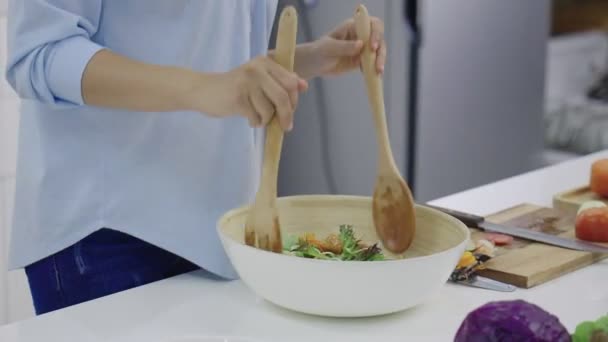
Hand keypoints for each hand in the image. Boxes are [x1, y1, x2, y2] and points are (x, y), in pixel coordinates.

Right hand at [188, 56, 307, 130]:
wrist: (203, 90)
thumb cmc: (234, 87)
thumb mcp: (259, 80)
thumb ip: (280, 82)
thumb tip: (304, 85)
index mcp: (265, 63)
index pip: (291, 83)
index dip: (294, 100)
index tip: (291, 112)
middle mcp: (257, 70)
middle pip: (283, 97)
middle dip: (286, 115)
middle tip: (285, 126)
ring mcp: (247, 83)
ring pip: (269, 110)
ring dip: (266, 119)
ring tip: (256, 116)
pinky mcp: (238, 98)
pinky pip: (256, 117)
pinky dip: (254, 122)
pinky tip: (247, 117)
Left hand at [294, 16, 385, 78]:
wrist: (314, 65)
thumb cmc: (319, 52)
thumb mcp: (329, 48)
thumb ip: (344, 46)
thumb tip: (361, 45)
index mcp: (353, 27)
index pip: (372, 25)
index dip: (375, 34)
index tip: (372, 47)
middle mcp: (361, 36)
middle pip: (379, 39)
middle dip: (380, 52)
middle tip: (378, 66)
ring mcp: (363, 49)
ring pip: (378, 52)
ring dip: (380, 62)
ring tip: (378, 73)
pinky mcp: (362, 61)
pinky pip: (372, 64)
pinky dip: (374, 69)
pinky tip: (374, 76)